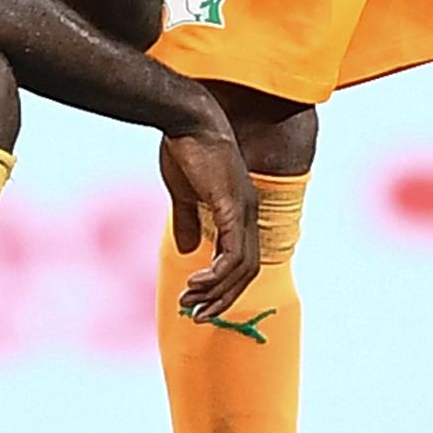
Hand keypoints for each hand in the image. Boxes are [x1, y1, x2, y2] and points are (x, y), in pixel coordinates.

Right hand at [160, 127, 259, 318]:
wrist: (186, 117)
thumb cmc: (184, 148)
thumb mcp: (184, 192)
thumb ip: (189, 220)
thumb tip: (190, 250)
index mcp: (239, 209)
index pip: (243, 259)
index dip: (224, 285)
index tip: (199, 301)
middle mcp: (248, 212)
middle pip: (248, 271)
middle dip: (223, 297)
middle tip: (197, 315)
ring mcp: (243, 209)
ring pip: (243, 267)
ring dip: (217, 291)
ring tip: (191, 302)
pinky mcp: (231, 205)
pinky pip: (233, 251)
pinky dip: (218, 273)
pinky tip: (196, 282)